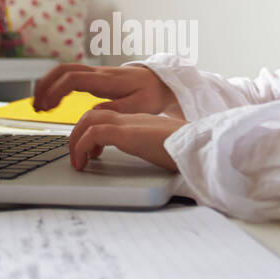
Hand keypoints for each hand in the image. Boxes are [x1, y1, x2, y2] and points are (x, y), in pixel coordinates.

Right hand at [33, 63, 180, 116]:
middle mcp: (99, 73)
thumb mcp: (139, 107)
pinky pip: (71, 76)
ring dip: (48, 84)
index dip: (57, 90)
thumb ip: (115, 110)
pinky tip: (53, 101)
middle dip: (45, 85)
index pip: (74, 78)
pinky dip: (57, 85)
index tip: (47, 106)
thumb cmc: (152, 95)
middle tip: (36, 106)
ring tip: (39, 105)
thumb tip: (91, 113)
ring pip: (64, 70)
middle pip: (63, 69)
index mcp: (107, 80)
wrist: (163, 83)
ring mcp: (97, 74)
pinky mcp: (96, 78)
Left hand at [67, 108, 187, 171]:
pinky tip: (84, 163)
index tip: (92, 152)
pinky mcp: (128, 133)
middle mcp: (133, 120)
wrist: (202, 146)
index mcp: (141, 123)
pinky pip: (94, 133)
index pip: (109, 118)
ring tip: (78, 162)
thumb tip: (154, 164)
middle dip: (78, 133)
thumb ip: (155, 151)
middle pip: (94, 115)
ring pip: (89, 119)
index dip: (94, 132)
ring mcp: (130, 124)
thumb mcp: (167, 150)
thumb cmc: (191, 152)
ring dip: (76, 140)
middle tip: (78, 156)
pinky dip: (82, 147)